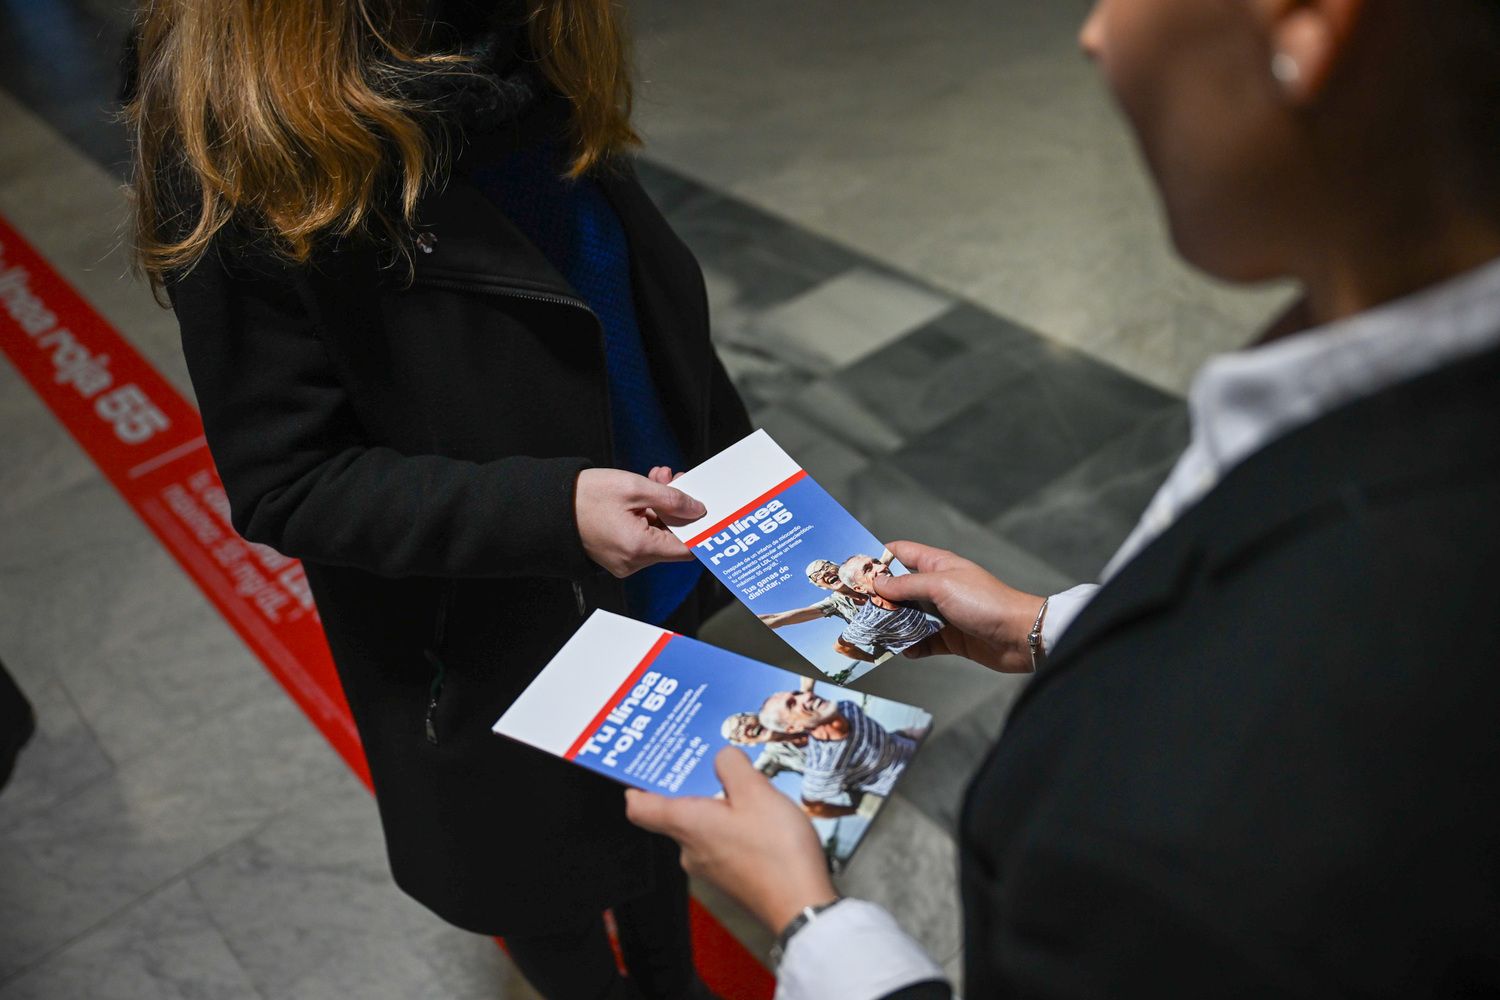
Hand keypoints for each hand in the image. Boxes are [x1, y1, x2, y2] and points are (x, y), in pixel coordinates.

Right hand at [575, 468, 705, 577]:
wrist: (550, 506)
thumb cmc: (584, 497)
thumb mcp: (634, 487)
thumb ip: (671, 499)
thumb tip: (696, 509)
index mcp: (639, 548)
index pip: (687, 548)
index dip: (699, 527)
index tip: (704, 508)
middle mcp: (633, 562)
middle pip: (672, 539)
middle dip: (677, 508)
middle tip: (673, 480)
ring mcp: (625, 561)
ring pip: (658, 536)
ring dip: (662, 508)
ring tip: (656, 480)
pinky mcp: (617, 554)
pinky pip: (643, 537)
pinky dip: (648, 516)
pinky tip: (644, 493)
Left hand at [625, 747, 837, 932]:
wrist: (802, 905)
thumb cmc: (776, 851)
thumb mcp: (757, 792)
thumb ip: (732, 766)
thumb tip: (721, 758)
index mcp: (686, 825)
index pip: (639, 808)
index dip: (637, 786)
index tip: (646, 768)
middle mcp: (690, 849)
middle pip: (676, 813)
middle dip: (694, 787)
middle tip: (712, 761)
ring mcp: (710, 868)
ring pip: (704, 827)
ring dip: (720, 806)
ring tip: (747, 788)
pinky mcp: (731, 878)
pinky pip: (723, 843)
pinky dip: (735, 826)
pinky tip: (761, 818)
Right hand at [872, 540, 1045, 672]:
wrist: (1020, 636)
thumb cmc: (986, 603)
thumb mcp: (941, 586)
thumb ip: (907, 585)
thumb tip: (878, 584)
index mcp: (937, 565)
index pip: (900, 553)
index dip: (877, 559)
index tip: (855, 571)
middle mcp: (938, 587)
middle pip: (899, 589)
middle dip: (879, 598)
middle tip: (856, 609)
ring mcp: (943, 613)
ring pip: (908, 617)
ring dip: (893, 625)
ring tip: (876, 633)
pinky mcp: (949, 638)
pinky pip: (922, 641)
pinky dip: (912, 646)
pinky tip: (906, 650)